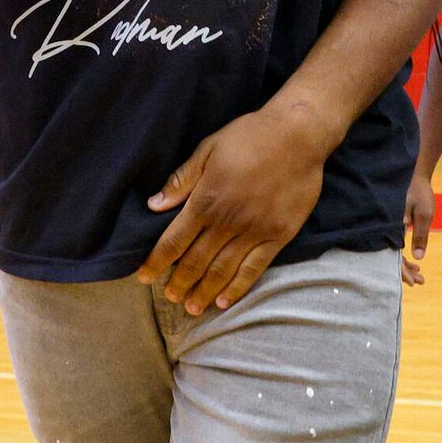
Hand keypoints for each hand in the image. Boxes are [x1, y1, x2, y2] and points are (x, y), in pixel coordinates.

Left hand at [137, 102, 334, 312]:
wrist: (297, 135)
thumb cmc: (249, 136)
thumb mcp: (208, 149)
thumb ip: (182, 180)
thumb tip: (154, 205)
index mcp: (206, 200)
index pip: (173, 241)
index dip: (156, 262)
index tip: (144, 277)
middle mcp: (227, 221)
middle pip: (196, 261)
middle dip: (179, 283)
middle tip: (170, 298)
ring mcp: (254, 231)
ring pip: (223, 270)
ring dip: (204, 292)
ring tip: (192, 307)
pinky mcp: (278, 235)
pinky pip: (255, 268)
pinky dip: (238, 287)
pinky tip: (226, 301)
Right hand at [400, 169, 437, 285]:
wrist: (414, 175)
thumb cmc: (419, 193)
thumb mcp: (424, 215)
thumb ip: (420, 236)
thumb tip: (418, 257)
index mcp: (393, 228)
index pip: (395, 257)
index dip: (403, 272)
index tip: (413, 282)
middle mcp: (388, 229)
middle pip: (392, 257)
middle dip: (406, 272)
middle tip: (420, 282)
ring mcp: (389, 228)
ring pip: (393, 252)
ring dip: (406, 264)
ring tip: (419, 274)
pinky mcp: (393, 225)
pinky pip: (395, 244)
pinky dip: (404, 253)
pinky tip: (414, 260)